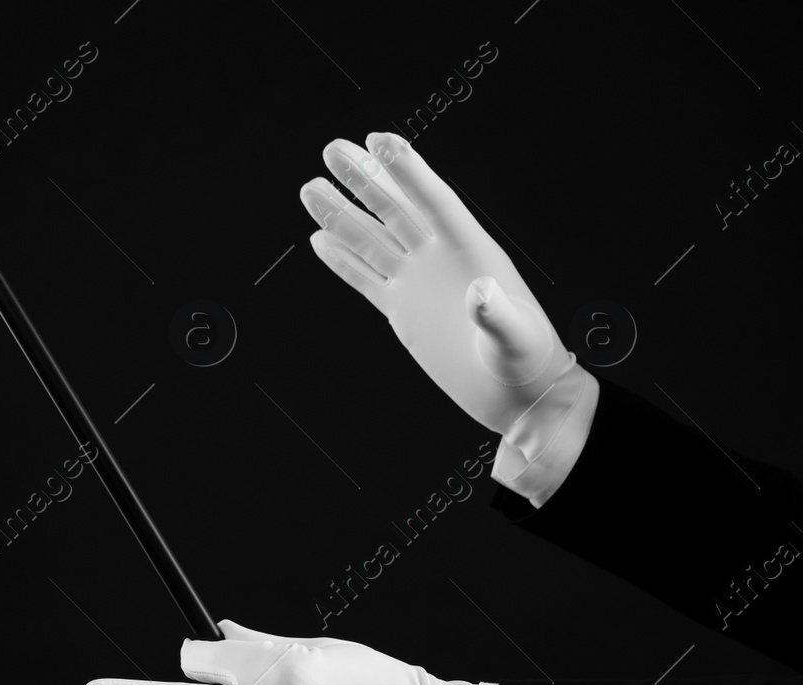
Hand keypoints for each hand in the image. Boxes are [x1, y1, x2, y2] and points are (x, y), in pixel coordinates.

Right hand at [299, 132, 581, 435]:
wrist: (515, 392)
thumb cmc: (525, 360)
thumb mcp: (515, 337)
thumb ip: (496, 313)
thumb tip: (479, 292)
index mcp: (470, 250)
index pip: (433, 201)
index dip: (407, 170)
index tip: (379, 140)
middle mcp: (438, 259)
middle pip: (394, 210)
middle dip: (363, 179)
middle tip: (332, 150)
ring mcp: (417, 283)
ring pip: (371, 240)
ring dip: (341, 214)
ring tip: (312, 189)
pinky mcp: (401, 310)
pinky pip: (365, 278)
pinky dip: (342, 260)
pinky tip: (319, 240)